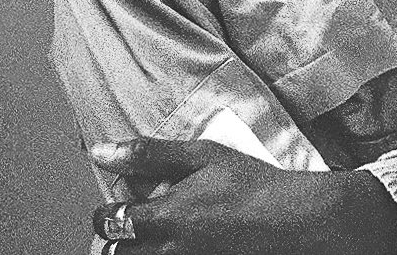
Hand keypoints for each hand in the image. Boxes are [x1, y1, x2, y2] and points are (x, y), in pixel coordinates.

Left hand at [89, 137, 396, 254]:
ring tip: (160, 235)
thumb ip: (147, 154)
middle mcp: (168, 250)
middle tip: (137, 226)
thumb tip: (101, 152)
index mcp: (163, 216)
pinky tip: (184, 244)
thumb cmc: (252, 185)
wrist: (294, 219)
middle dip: (120, 239)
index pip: (109, 222)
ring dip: (142, 249)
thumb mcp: (201, 155)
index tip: (119, 206)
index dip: (107, 213)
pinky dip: (167, 254)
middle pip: (118, 253)